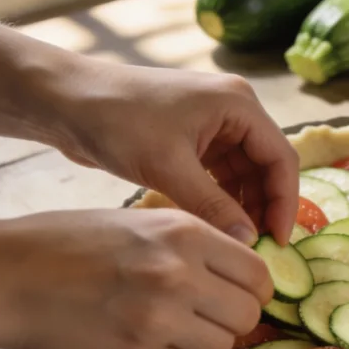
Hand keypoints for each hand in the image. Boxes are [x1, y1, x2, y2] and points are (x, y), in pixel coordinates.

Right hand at [0, 209, 272, 348]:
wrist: (9, 276)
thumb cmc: (75, 242)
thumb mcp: (144, 222)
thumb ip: (198, 245)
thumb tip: (244, 273)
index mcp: (185, 234)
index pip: (258, 273)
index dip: (255, 288)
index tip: (244, 293)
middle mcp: (179, 276)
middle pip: (247, 314)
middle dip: (235, 318)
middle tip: (211, 314)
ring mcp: (158, 320)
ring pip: (220, 345)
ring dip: (204, 339)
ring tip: (172, 323)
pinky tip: (140, 334)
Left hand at [51, 59, 298, 245]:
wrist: (62, 101)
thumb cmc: (115, 121)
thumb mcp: (167, 166)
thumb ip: (212, 205)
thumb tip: (247, 243)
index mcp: (238, 104)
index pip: (281, 158)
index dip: (285, 202)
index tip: (279, 241)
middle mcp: (233, 110)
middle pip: (266, 166)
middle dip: (265, 207)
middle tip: (258, 248)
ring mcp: (213, 124)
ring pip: (245, 174)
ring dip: (243, 206)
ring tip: (236, 243)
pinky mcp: (193, 138)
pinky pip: (221, 174)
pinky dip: (221, 200)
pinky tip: (215, 226)